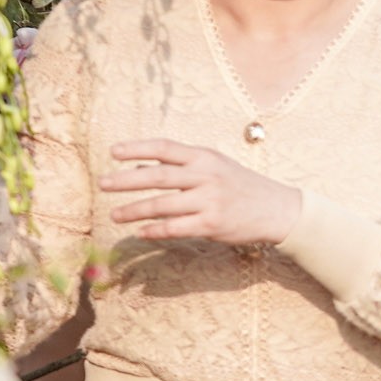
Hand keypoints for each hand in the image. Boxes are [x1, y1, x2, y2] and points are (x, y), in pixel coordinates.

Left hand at [101, 139, 302, 244]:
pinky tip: (140, 232)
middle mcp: (206, 176)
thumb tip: (140, 167)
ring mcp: (209, 201)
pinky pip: (175, 228)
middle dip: (126, 180)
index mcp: (205, 157)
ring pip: (162, 205)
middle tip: (102, 183)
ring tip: (114, 214)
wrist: (277, 209)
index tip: (113, 152)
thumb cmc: (241, 186)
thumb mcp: (216, 167)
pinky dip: (154, 230)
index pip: (165, 148)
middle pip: (158, 176)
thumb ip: (183, 166)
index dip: (137, 148)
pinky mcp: (212, 225)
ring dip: (134, 210)